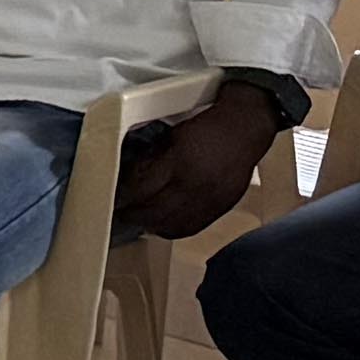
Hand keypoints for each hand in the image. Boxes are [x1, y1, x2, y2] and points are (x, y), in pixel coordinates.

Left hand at [113, 82, 295, 240]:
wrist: (245, 130)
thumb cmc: (207, 129)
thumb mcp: (171, 137)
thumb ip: (151, 160)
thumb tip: (129, 179)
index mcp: (179, 163)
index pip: (141, 190)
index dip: (123, 197)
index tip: (113, 198)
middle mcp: (195, 185)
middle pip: (153, 212)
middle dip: (132, 214)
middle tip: (121, 212)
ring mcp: (209, 200)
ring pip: (170, 225)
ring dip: (149, 225)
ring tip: (139, 220)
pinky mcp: (221, 208)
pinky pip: (191, 228)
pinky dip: (172, 229)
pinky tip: (162, 225)